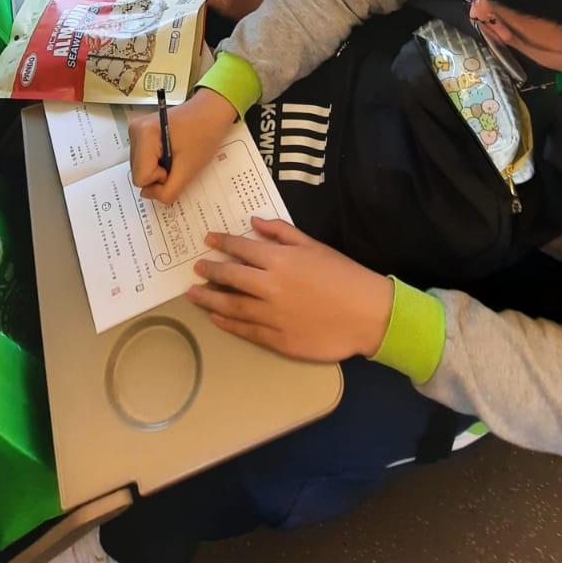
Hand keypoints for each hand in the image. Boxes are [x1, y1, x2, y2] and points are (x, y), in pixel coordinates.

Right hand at [129, 86, 236, 205]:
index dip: (160, 179)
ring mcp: (135, 129)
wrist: (211, 112)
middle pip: (138, 173)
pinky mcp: (140, 131)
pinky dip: (156, 160)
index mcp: (144, 135)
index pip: (141, 178)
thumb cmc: (204, 136)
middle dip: (158, 173)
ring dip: (158, 167)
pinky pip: (142, 158)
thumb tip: (147, 194)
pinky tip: (171, 149)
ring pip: (139, 167)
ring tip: (175, 153)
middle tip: (178, 160)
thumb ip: (167, 191)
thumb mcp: (188, 170)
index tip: (176, 166)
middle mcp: (134, 130)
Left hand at [190, 219, 393, 361]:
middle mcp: (270, 287)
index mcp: (279, 260)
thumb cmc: (343, 275)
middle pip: (230, 277)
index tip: (207, 240)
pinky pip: (245, 330)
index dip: (222, 243)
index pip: (241, 248)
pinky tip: (217, 319)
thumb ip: (282, 232)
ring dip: (209, 300)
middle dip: (210, 270)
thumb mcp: (314, 245)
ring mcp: (271, 316)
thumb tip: (254, 222)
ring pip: (231, 306)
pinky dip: (228, 324)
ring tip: (194, 295)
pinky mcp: (277, 340)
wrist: (368, 314)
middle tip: (196, 268)